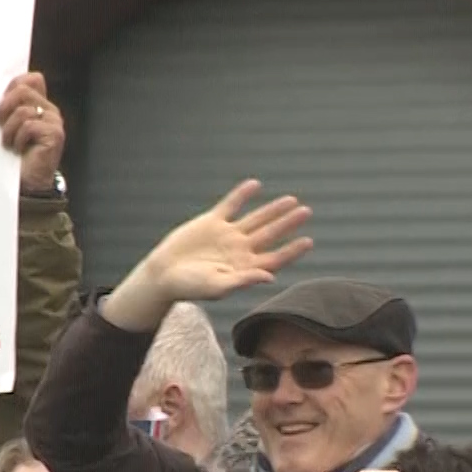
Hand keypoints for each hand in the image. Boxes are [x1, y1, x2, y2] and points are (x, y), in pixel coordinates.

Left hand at [0, 73, 63, 192]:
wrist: (26, 183)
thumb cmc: (12, 155)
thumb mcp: (6, 126)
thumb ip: (8, 107)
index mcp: (39, 104)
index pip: (32, 78)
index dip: (13, 87)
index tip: (3, 107)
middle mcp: (49, 109)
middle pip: (23, 90)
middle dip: (5, 108)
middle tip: (1, 126)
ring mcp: (54, 121)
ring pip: (24, 110)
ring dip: (10, 129)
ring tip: (9, 143)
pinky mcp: (55, 134)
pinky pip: (29, 126)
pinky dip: (18, 139)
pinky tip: (19, 150)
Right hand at [103, 181, 313, 331]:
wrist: (163, 274)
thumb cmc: (190, 287)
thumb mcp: (217, 286)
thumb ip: (243, 280)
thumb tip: (270, 276)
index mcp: (245, 268)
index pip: (275, 258)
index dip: (292, 250)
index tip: (308, 241)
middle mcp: (240, 250)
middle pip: (270, 234)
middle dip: (288, 223)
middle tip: (306, 212)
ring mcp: (227, 235)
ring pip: (255, 219)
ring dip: (272, 209)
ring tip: (291, 200)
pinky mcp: (211, 222)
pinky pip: (230, 205)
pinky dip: (241, 195)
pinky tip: (255, 185)